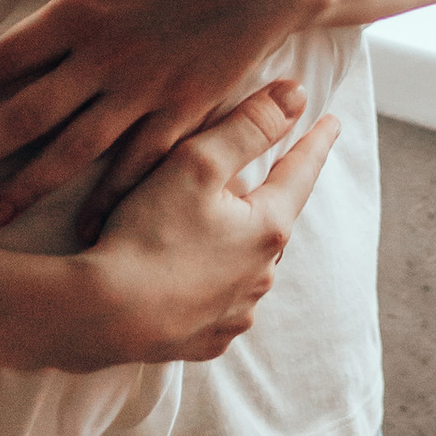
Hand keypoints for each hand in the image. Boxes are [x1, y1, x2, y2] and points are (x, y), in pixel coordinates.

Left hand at [0, 0, 310, 239]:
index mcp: (83, 8)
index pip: (6, 55)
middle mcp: (106, 59)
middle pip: (27, 116)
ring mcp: (146, 93)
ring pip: (74, 152)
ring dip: (28, 186)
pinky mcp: (185, 114)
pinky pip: (138, 166)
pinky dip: (109, 200)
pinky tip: (85, 230)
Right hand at [76, 82, 338, 365]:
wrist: (103, 316)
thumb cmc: (149, 233)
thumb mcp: (197, 163)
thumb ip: (248, 126)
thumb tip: (297, 95)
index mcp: (268, 228)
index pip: (301, 172)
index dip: (315, 142)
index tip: (332, 122)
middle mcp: (262, 275)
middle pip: (272, 221)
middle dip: (263, 199)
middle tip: (245, 178)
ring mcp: (236, 313)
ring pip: (246, 265)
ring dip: (234, 245)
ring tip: (203, 229)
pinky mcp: (207, 339)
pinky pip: (219, 302)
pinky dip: (210, 284)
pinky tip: (185, 276)